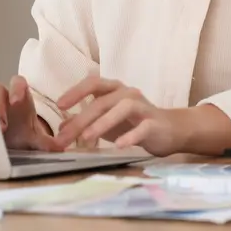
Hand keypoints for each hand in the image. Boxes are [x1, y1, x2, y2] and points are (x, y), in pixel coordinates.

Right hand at [0, 76, 61, 151]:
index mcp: (20, 98)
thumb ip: (46, 143)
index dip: (17, 88)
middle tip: (1, 126)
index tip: (15, 102)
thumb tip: (59, 148)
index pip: (18, 82)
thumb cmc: (24, 136)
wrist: (13, 148)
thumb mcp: (36, 140)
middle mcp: (3, 100)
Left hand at [54, 76, 186, 156]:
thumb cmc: (133, 123)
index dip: (76, 92)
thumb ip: (86, 121)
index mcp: (114, 89)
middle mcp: (128, 93)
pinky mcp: (155, 123)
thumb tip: (61, 128)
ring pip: (122, 108)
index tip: (59, 105)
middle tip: (65, 136)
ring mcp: (143, 107)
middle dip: (82, 118)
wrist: (170, 130)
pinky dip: (130, 136)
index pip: (93, 83)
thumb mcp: (107, 121)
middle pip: (103, 101)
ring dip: (103, 123)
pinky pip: (143, 127)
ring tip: (87, 138)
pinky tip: (119, 146)